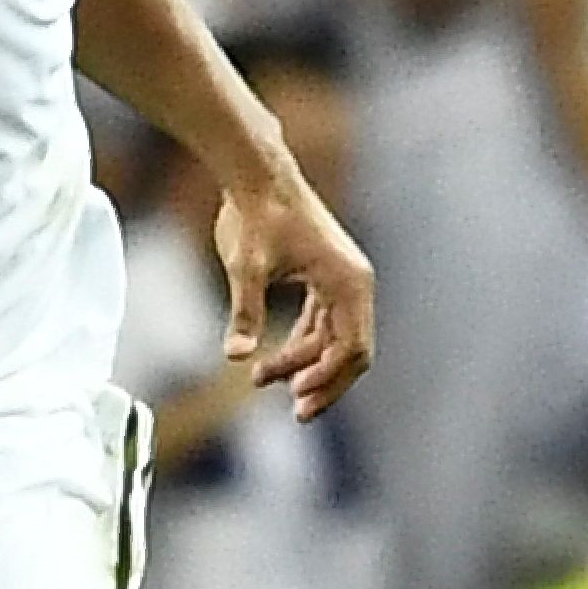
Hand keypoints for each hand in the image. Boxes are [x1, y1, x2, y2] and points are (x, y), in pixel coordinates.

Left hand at [211, 156, 377, 420]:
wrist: (256, 176)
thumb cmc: (255, 217)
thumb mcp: (246, 267)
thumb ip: (244, 312)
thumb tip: (233, 355)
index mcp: (349, 283)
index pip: (353, 347)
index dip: (327, 377)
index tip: (293, 395)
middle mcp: (354, 283)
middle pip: (351, 349)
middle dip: (323, 381)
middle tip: (295, 413)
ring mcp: (341, 280)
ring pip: (333, 338)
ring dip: (304, 363)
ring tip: (262, 380)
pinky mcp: (323, 277)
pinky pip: (321, 322)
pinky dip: (301, 343)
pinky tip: (270, 361)